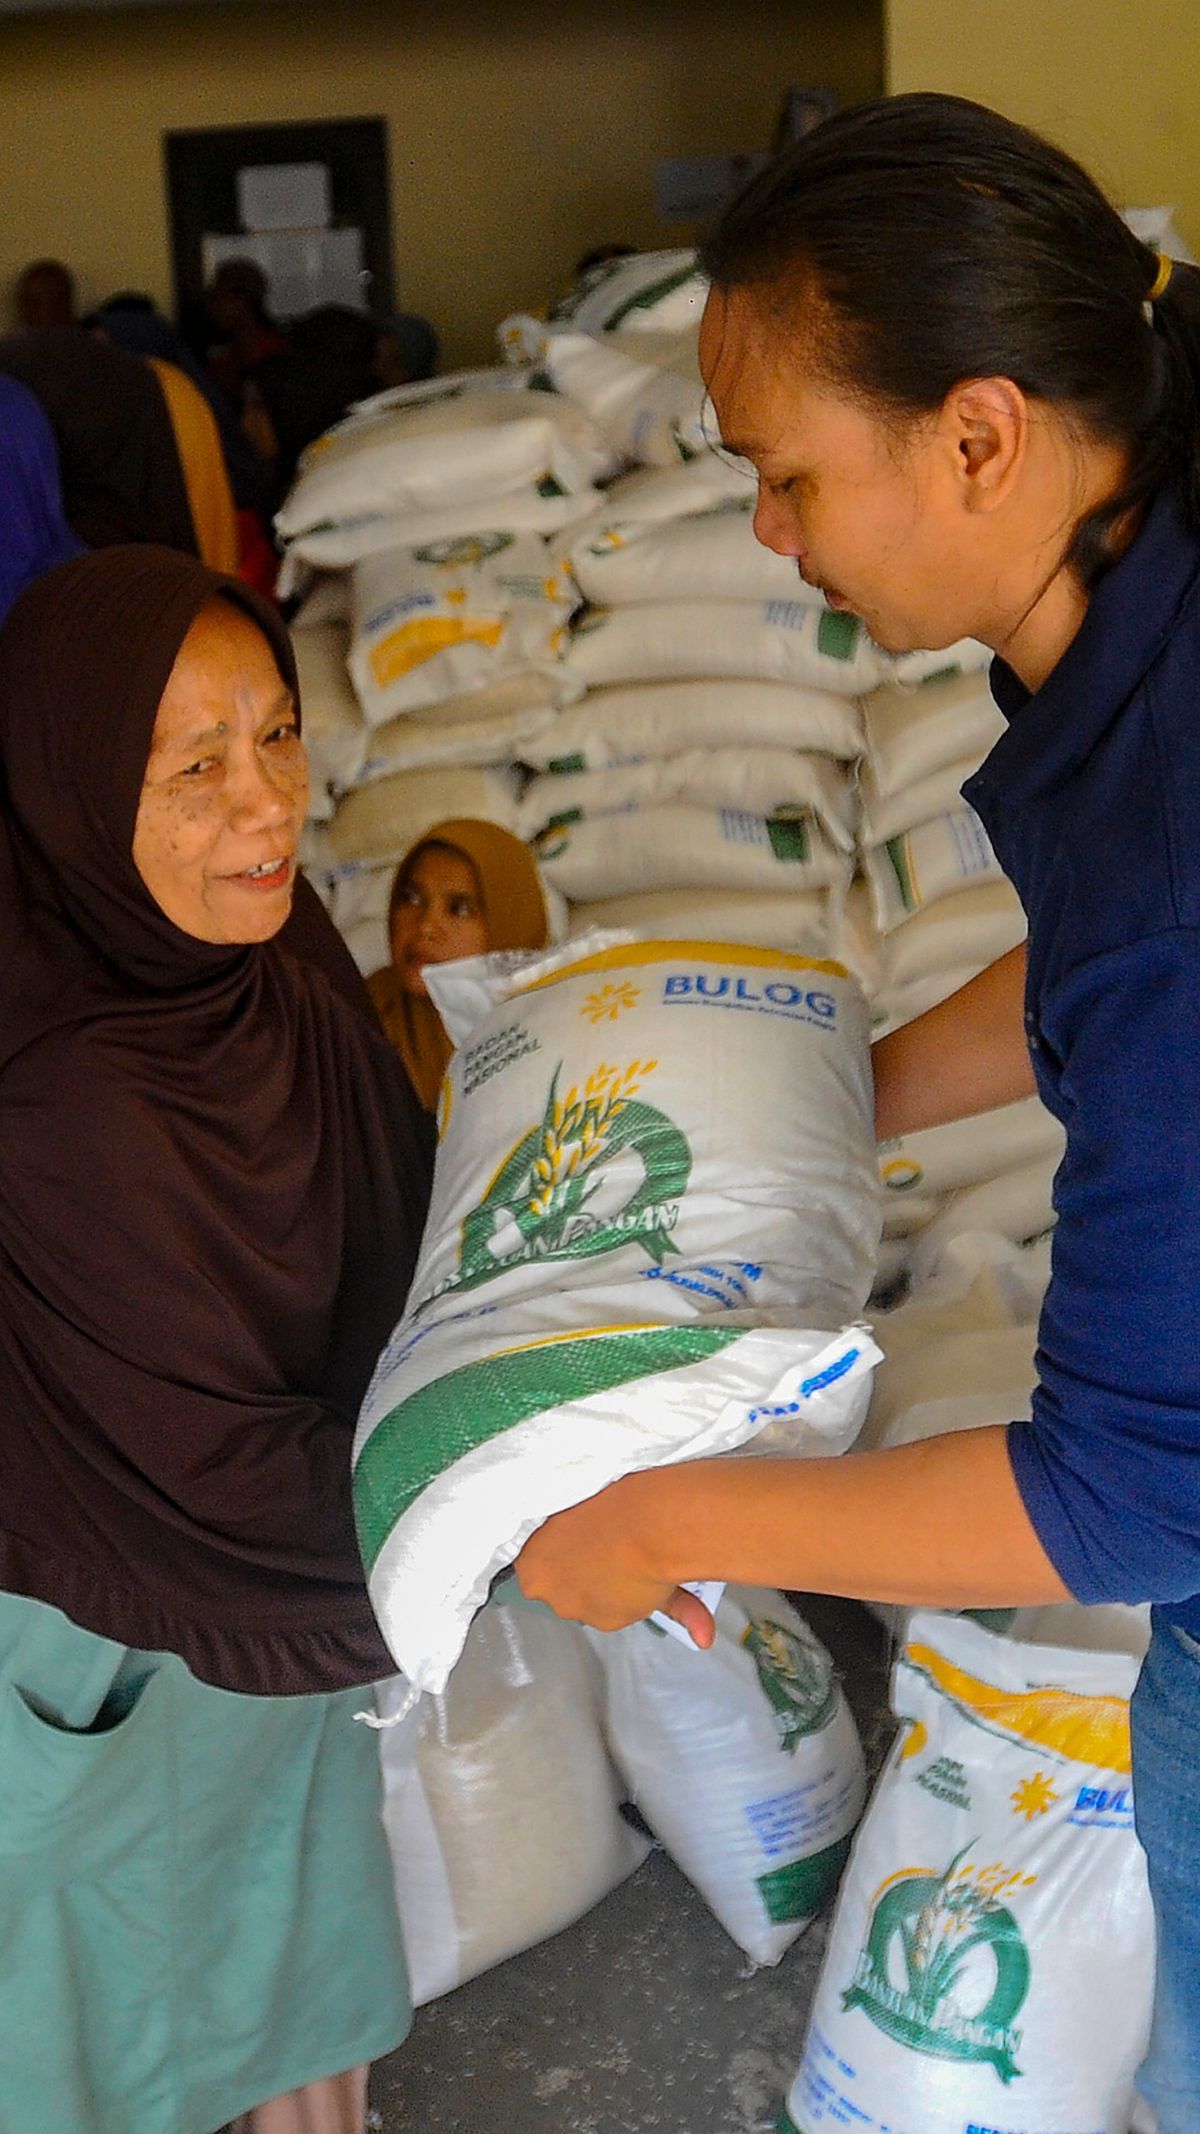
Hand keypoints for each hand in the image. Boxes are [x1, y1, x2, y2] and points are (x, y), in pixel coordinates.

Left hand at [516, 1467, 714, 1640]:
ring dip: (608, 1582)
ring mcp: (590, 1612)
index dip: (553, 1551)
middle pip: (564, 1586)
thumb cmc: (612, 1505)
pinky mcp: (622, 1619)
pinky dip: (636, 1594)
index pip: (533, 1567)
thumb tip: (566, 1525)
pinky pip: (626, 1605)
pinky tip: (645, 1571)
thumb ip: (559, 1529)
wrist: (653, 1526)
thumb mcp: (568, 1504)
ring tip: (629, 1550)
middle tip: (602, 1541)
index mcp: (534, 1569)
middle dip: (581, 1569)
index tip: (569, 1538)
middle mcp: (558, 1597)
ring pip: (596, 1598)